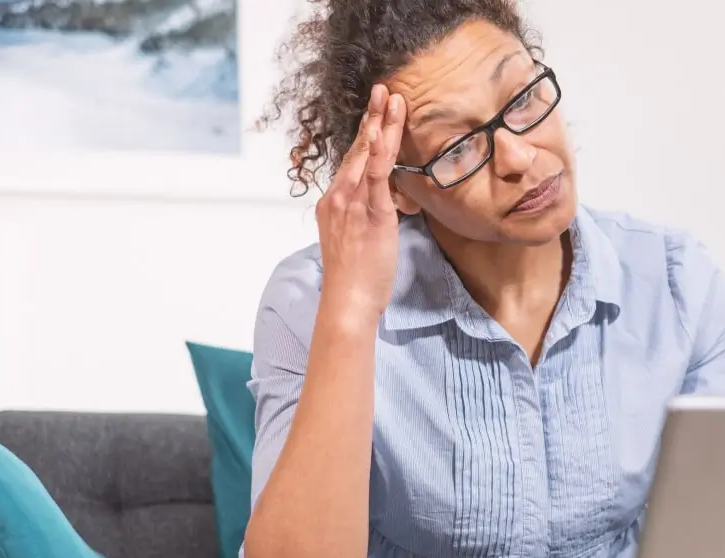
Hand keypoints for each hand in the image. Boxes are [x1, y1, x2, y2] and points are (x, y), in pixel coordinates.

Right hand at [316, 84, 405, 319]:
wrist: (347, 301)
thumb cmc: (354, 278)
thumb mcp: (355, 240)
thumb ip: (364, 216)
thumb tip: (382, 205)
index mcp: (334, 202)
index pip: (352, 160)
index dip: (365, 134)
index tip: (375, 113)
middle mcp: (338, 197)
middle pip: (357, 149)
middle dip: (372, 118)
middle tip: (382, 90)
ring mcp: (352, 204)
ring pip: (367, 156)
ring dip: (380, 124)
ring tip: (390, 99)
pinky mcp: (370, 214)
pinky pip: (375, 176)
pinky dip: (378, 151)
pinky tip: (383, 131)